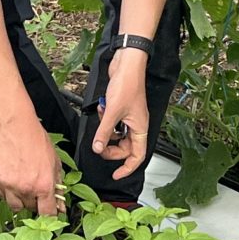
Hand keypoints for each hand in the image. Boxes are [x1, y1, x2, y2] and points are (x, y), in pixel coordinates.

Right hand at [0, 116, 63, 217]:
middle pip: (31, 209)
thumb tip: (60, 202)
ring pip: (15, 206)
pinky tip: (12, 180)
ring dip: (21, 201)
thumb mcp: (55, 162)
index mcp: (44, 185)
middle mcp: (26, 189)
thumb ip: (58, 184)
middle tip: (36, 191)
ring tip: (23, 186)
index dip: (50, 217)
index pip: (48, 213)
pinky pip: (2, 196)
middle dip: (35, 203)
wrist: (16, 126)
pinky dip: (7, 192)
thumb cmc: (36, 140)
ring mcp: (10, 186)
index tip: (50, 215)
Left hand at [91, 45, 152, 183]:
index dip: (127, 168)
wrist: (127, 64)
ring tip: (101, 125)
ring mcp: (129, 116)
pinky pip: (114, 122)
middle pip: (125, 147)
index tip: (116, 175)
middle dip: (111, 149)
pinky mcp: (122, 108)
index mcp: (140, 128)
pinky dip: (106, 120)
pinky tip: (102, 111)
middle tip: (99, 147)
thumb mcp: (112, 113)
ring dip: (107, 132)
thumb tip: (98, 148)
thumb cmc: (127, 84)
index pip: (137, 156)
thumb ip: (104, 133)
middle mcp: (137, 124)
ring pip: (118, 135)